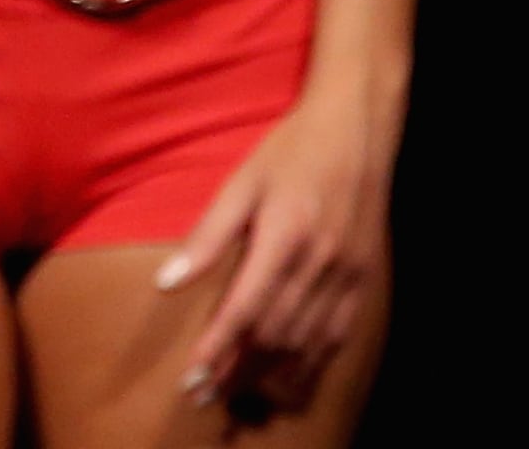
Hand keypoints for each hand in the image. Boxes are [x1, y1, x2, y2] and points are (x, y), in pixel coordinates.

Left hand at [159, 81, 393, 415]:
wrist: (356, 133)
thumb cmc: (288, 152)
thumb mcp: (240, 183)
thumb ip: (207, 236)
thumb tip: (165, 283)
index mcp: (285, 236)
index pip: (247, 307)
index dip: (219, 346)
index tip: (193, 374)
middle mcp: (320, 263)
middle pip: (276, 334)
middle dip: (238, 369)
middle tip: (203, 392)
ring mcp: (347, 276)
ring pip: (308, 344)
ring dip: (271, 375)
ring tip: (235, 394)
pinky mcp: (363, 282)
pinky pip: (337, 337)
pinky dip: (310, 364)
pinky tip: (287, 379)